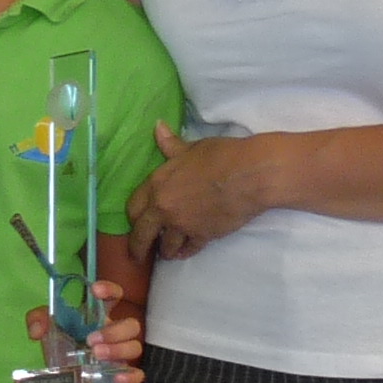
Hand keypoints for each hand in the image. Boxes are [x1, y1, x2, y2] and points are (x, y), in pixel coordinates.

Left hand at [26, 281, 144, 382]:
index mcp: (99, 316)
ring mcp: (121, 354)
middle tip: (90, 340)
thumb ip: (38, 320)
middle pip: (130, 325)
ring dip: (118, 350)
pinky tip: (117, 378)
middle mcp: (114, 333)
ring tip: (96, 355)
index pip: (114, 296)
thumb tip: (37, 330)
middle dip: (113, 331)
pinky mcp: (122, 374)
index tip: (95, 291)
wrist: (62, 374)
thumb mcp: (47, 329)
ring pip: (135, 347)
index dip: (110, 290)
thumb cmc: (61, 345)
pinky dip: (131, 376)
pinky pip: (137, 374)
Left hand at [128, 123, 274, 263]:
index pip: (134, 207)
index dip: (133, 217)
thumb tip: (157, 126)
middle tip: (138, 256)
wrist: (249, 175)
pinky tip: (184, 252)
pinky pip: (189, 249)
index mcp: (158, 184)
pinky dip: (186, 252)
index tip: (134, 223)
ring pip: (166, 246)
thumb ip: (171, 145)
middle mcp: (165, 208)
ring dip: (166, 250)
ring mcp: (183, 225)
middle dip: (138, 247)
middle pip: (142, 235)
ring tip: (167, 252)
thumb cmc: (220, 155)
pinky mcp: (202, 236)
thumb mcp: (191, 148)